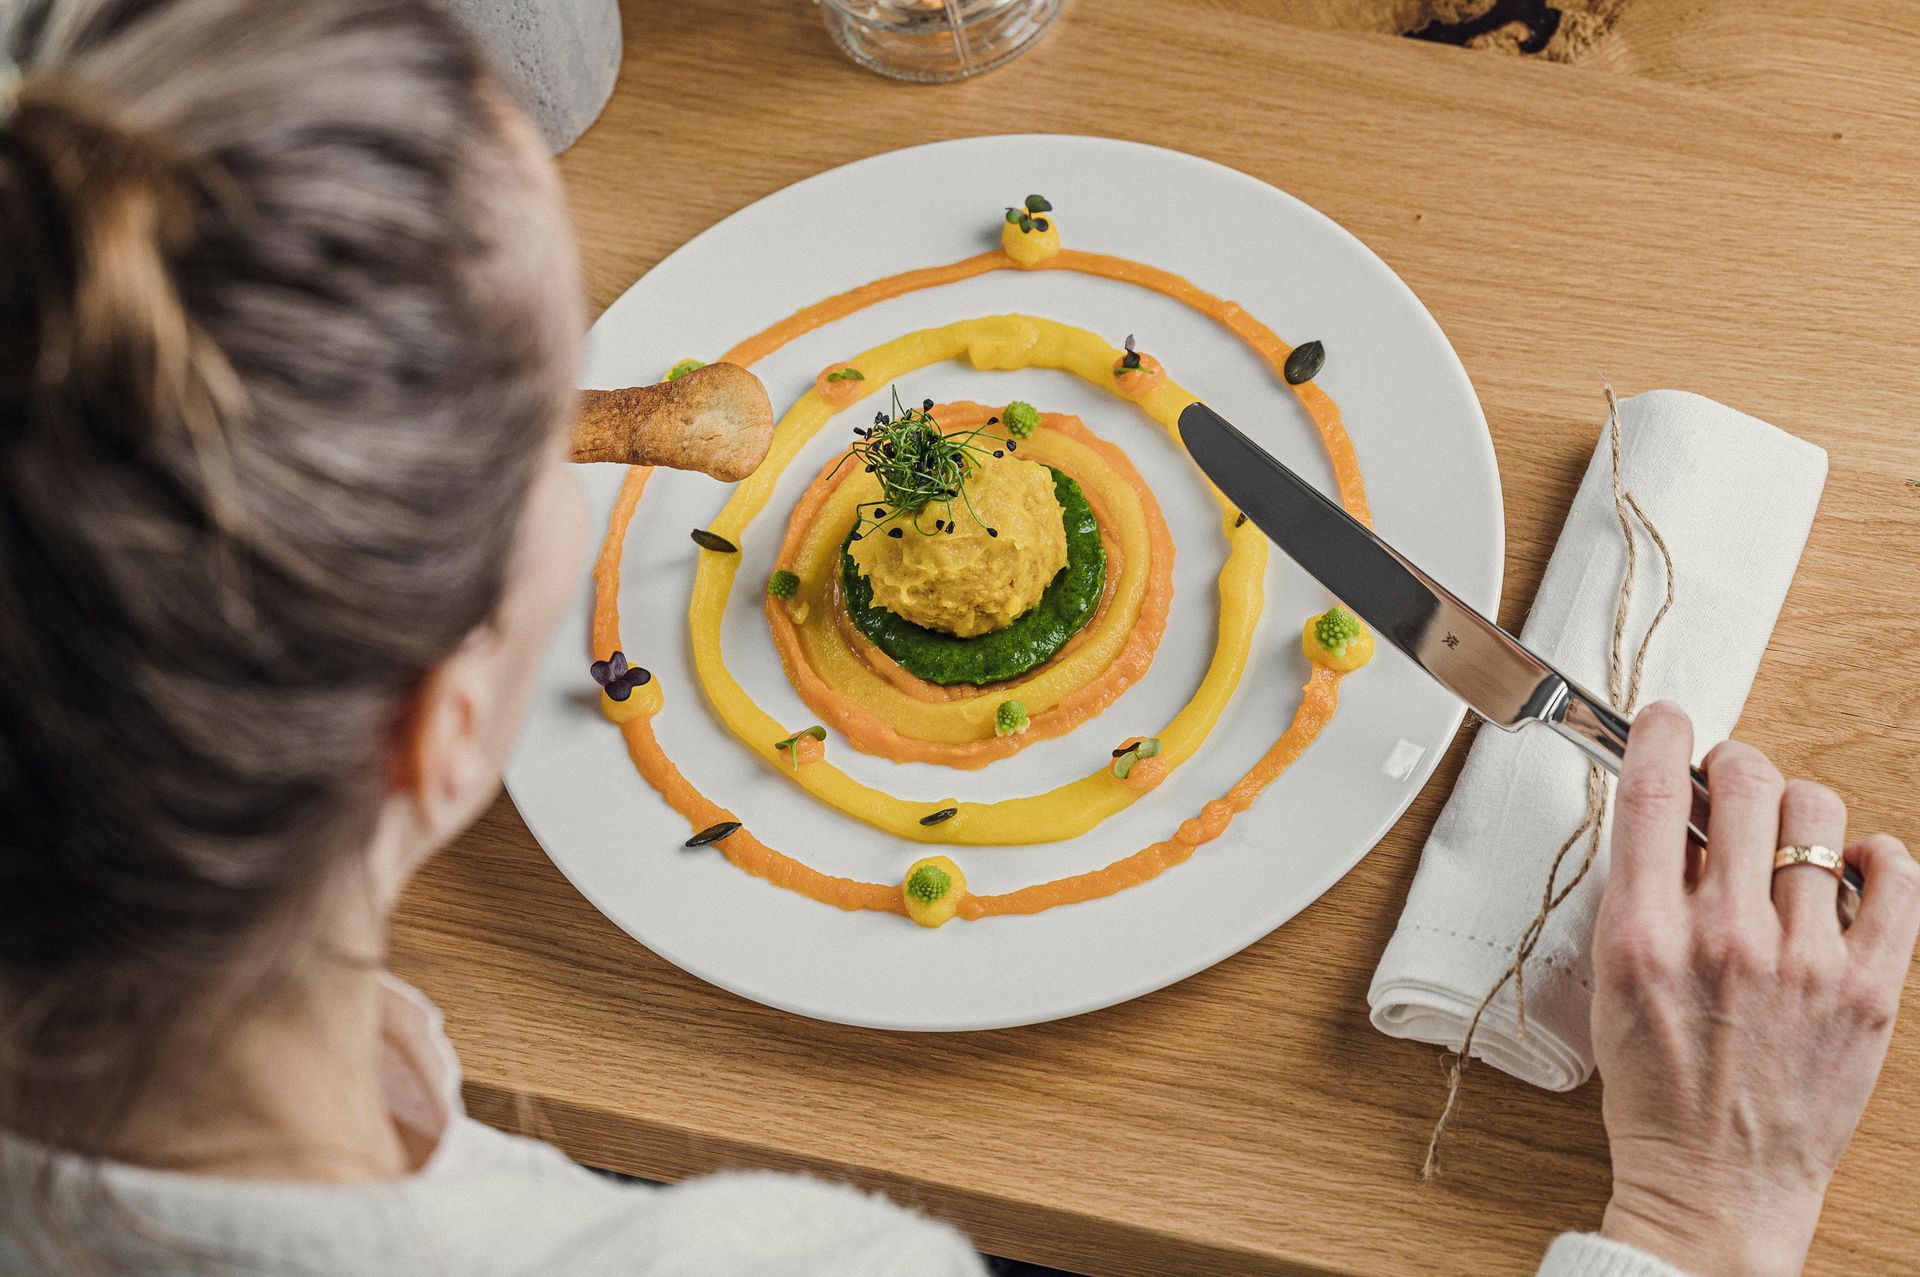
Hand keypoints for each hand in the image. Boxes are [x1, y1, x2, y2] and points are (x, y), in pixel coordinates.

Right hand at [1589, 702, 1919, 1276]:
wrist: (1715, 1186)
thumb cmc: (1657, 1093)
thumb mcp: (1607, 982)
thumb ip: (1635, 896)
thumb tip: (1666, 820)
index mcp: (1644, 934)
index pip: (1650, 790)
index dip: (1658, 732)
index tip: (1664, 721)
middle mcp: (1727, 938)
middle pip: (1743, 782)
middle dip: (1730, 762)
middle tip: (1724, 780)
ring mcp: (1806, 962)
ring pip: (1815, 815)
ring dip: (1793, 807)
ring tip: (1781, 836)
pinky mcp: (1869, 990)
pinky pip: (1896, 877)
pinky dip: (1874, 855)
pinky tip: (1849, 869)